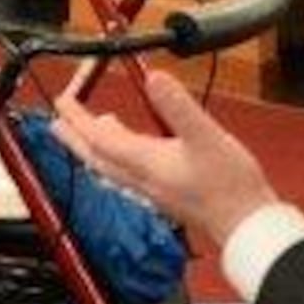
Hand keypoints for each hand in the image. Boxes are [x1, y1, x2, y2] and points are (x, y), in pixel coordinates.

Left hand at [50, 69, 281, 247]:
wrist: (246, 224)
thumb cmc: (230, 187)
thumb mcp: (206, 136)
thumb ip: (178, 107)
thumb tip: (155, 79)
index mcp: (146, 162)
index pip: (100, 139)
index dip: (78, 119)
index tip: (63, 103)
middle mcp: (143, 178)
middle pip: (97, 157)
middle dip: (74, 137)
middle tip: (57, 122)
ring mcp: (153, 189)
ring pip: (111, 167)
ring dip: (95, 148)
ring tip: (89, 132)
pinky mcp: (166, 194)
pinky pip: (128, 174)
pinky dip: (119, 159)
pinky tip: (130, 154)